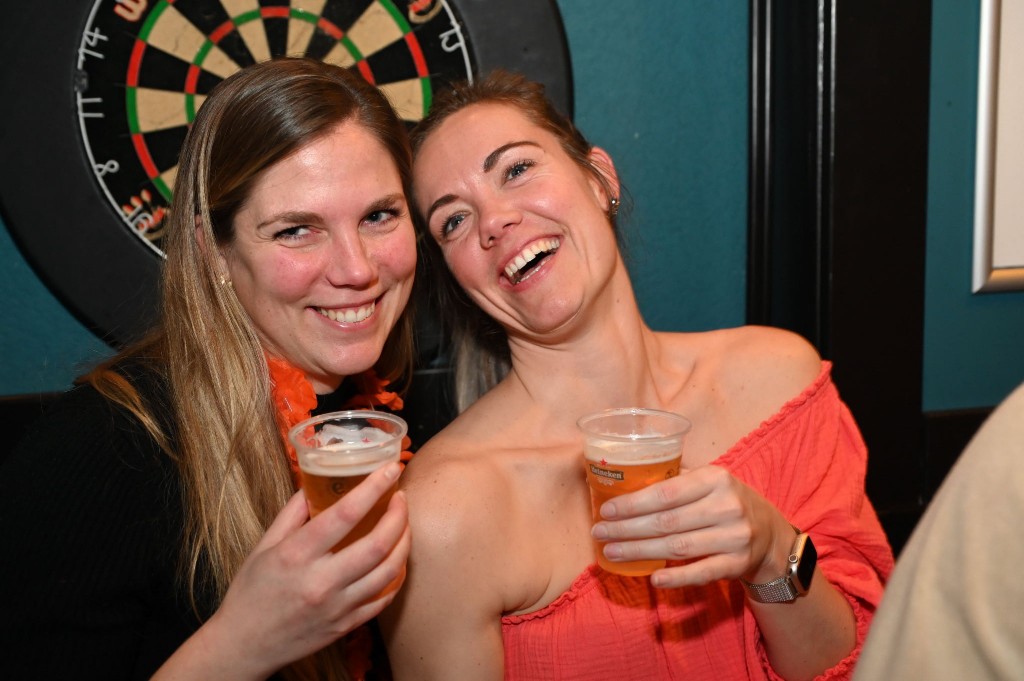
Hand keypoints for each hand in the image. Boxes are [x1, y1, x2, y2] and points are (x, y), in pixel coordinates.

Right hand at [187, 461, 410, 678]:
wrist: (243, 646)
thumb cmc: (251, 592)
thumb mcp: (263, 546)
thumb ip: (291, 514)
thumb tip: (313, 484)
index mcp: (296, 555)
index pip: (345, 514)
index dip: (373, 488)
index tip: (390, 469)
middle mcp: (320, 581)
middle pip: (377, 544)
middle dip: (399, 515)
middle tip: (401, 498)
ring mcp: (337, 606)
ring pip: (388, 572)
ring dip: (404, 543)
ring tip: (404, 525)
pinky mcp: (346, 626)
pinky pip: (384, 599)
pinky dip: (397, 576)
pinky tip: (397, 560)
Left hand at [590, 465, 794, 588]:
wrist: (771, 535)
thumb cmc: (727, 502)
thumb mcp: (711, 482)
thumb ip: (677, 480)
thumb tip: (625, 481)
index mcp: (716, 478)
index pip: (666, 492)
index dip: (633, 503)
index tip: (606, 510)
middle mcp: (726, 506)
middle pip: (666, 521)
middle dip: (627, 528)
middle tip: (599, 533)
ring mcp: (734, 537)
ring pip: (677, 547)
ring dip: (640, 551)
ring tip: (612, 552)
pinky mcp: (737, 564)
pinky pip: (701, 572)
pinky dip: (676, 577)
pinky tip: (653, 577)